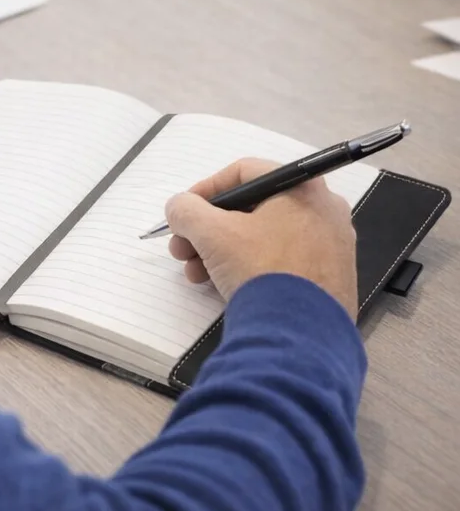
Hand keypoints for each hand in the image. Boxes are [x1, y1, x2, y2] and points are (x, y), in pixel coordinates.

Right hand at [164, 158, 358, 318]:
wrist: (302, 338)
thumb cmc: (260, 269)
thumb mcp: (211, 233)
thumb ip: (186, 210)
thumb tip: (179, 208)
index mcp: (303, 188)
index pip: (245, 172)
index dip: (206, 188)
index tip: (183, 210)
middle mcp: (324, 211)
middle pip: (251, 208)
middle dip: (208, 228)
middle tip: (182, 247)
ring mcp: (331, 247)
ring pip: (263, 237)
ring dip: (220, 250)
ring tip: (195, 274)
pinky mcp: (329, 279)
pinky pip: (281, 260)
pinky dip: (248, 266)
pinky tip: (221, 285)